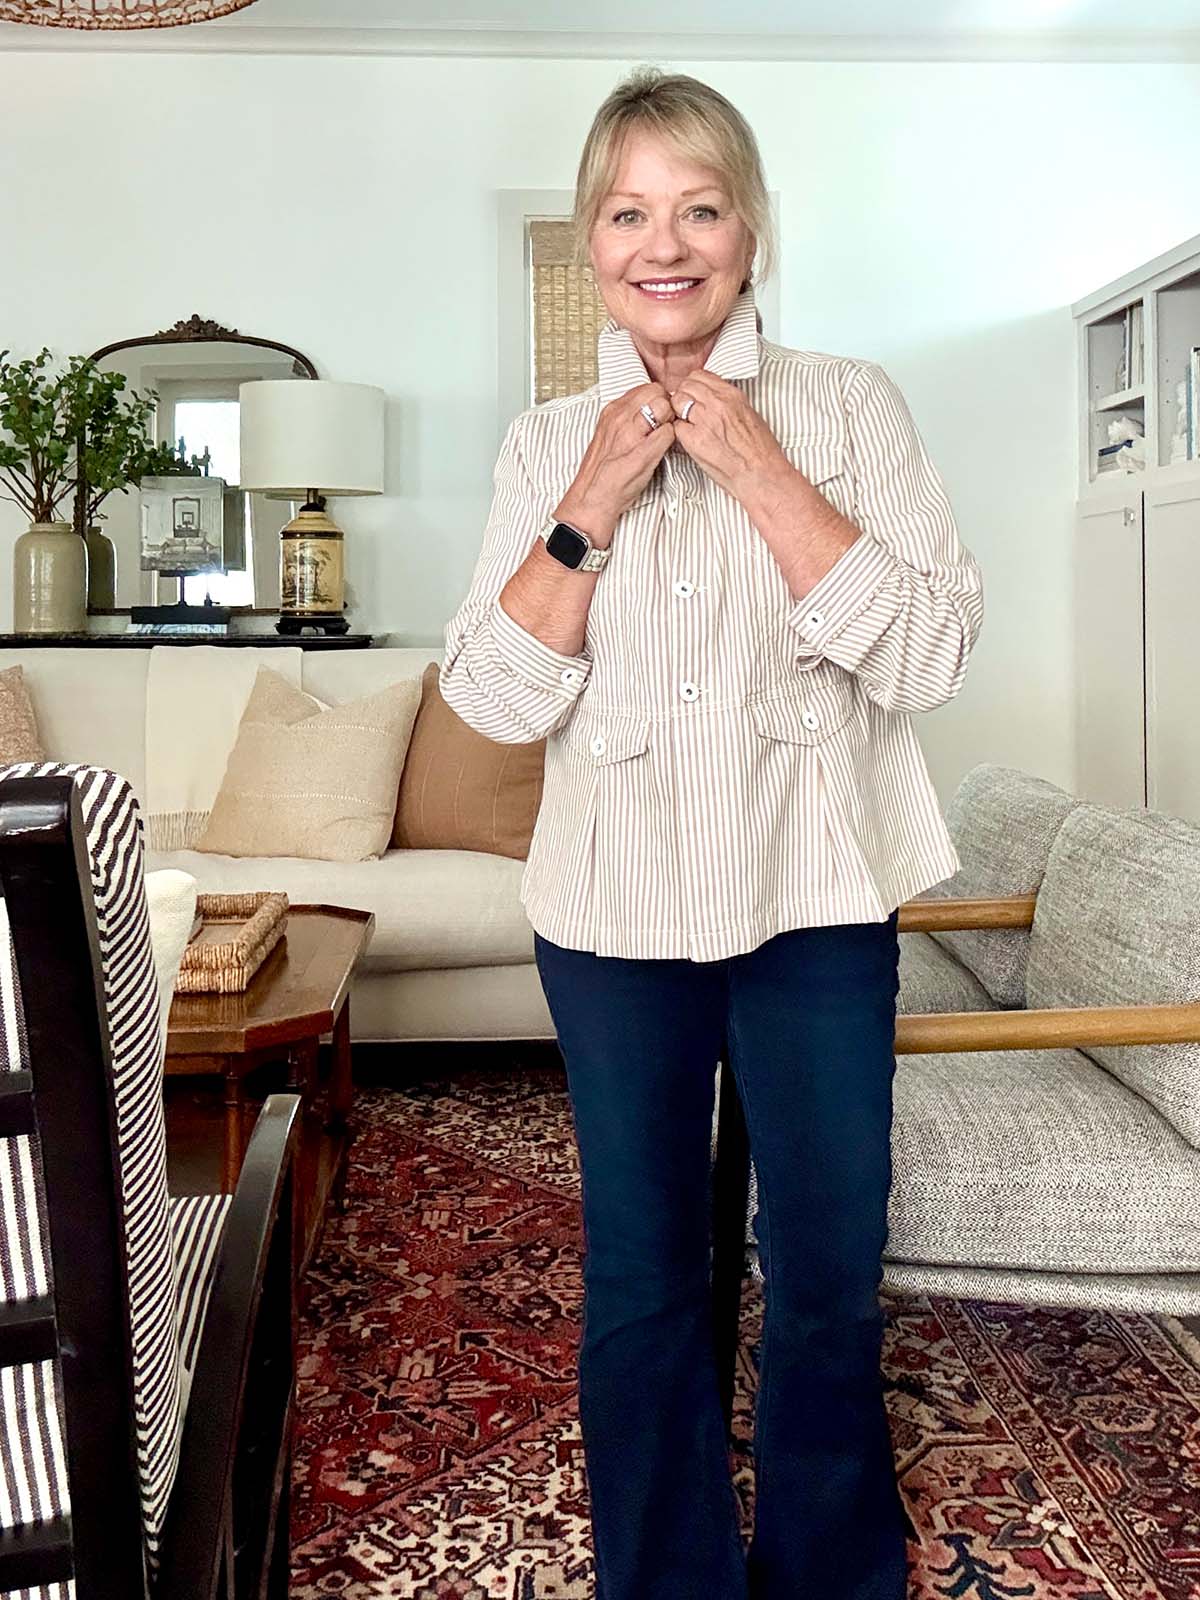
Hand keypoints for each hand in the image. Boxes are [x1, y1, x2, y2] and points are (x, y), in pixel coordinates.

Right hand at [554, 383, 675, 545]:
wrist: (592, 499)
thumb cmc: (603, 472)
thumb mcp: (609, 434)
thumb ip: (627, 418)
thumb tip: (648, 409)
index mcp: (612, 411)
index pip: (646, 388)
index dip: (658, 400)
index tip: (658, 415)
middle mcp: (620, 418)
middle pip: (657, 392)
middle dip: (666, 406)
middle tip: (663, 426)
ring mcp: (631, 434)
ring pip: (664, 407)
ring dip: (669, 421)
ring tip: (661, 438)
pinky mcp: (643, 452)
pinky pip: (668, 432)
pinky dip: (671, 439)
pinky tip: (662, 451)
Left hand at [668, 370, 793, 504]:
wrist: (761, 474)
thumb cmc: (760, 451)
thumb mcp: (748, 414)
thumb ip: (727, 403)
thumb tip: (711, 400)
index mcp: (732, 395)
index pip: (700, 376)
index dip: (693, 386)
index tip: (693, 395)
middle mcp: (717, 403)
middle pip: (685, 387)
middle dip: (683, 397)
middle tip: (686, 411)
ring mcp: (705, 420)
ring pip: (677, 403)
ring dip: (678, 413)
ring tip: (688, 426)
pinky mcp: (695, 440)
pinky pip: (676, 427)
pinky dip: (680, 433)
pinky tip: (690, 441)